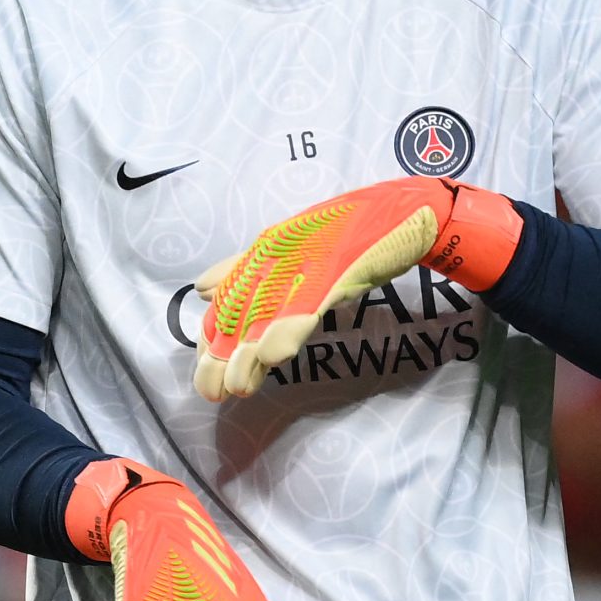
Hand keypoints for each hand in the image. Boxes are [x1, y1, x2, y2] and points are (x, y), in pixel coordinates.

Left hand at [191, 177, 522, 401]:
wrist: (401, 211)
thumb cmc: (344, 232)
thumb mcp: (287, 248)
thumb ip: (243, 269)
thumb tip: (199, 289)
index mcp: (264, 250)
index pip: (227, 297)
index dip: (213, 333)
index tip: (204, 364)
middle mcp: (278, 254)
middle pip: (241, 309)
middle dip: (222, 352)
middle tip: (210, 390)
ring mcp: (308, 263)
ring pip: (270, 313)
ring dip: (250, 353)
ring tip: (237, 386)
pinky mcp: (337, 271)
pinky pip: (309, 304)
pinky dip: (289, 329)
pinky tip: (274, 357)